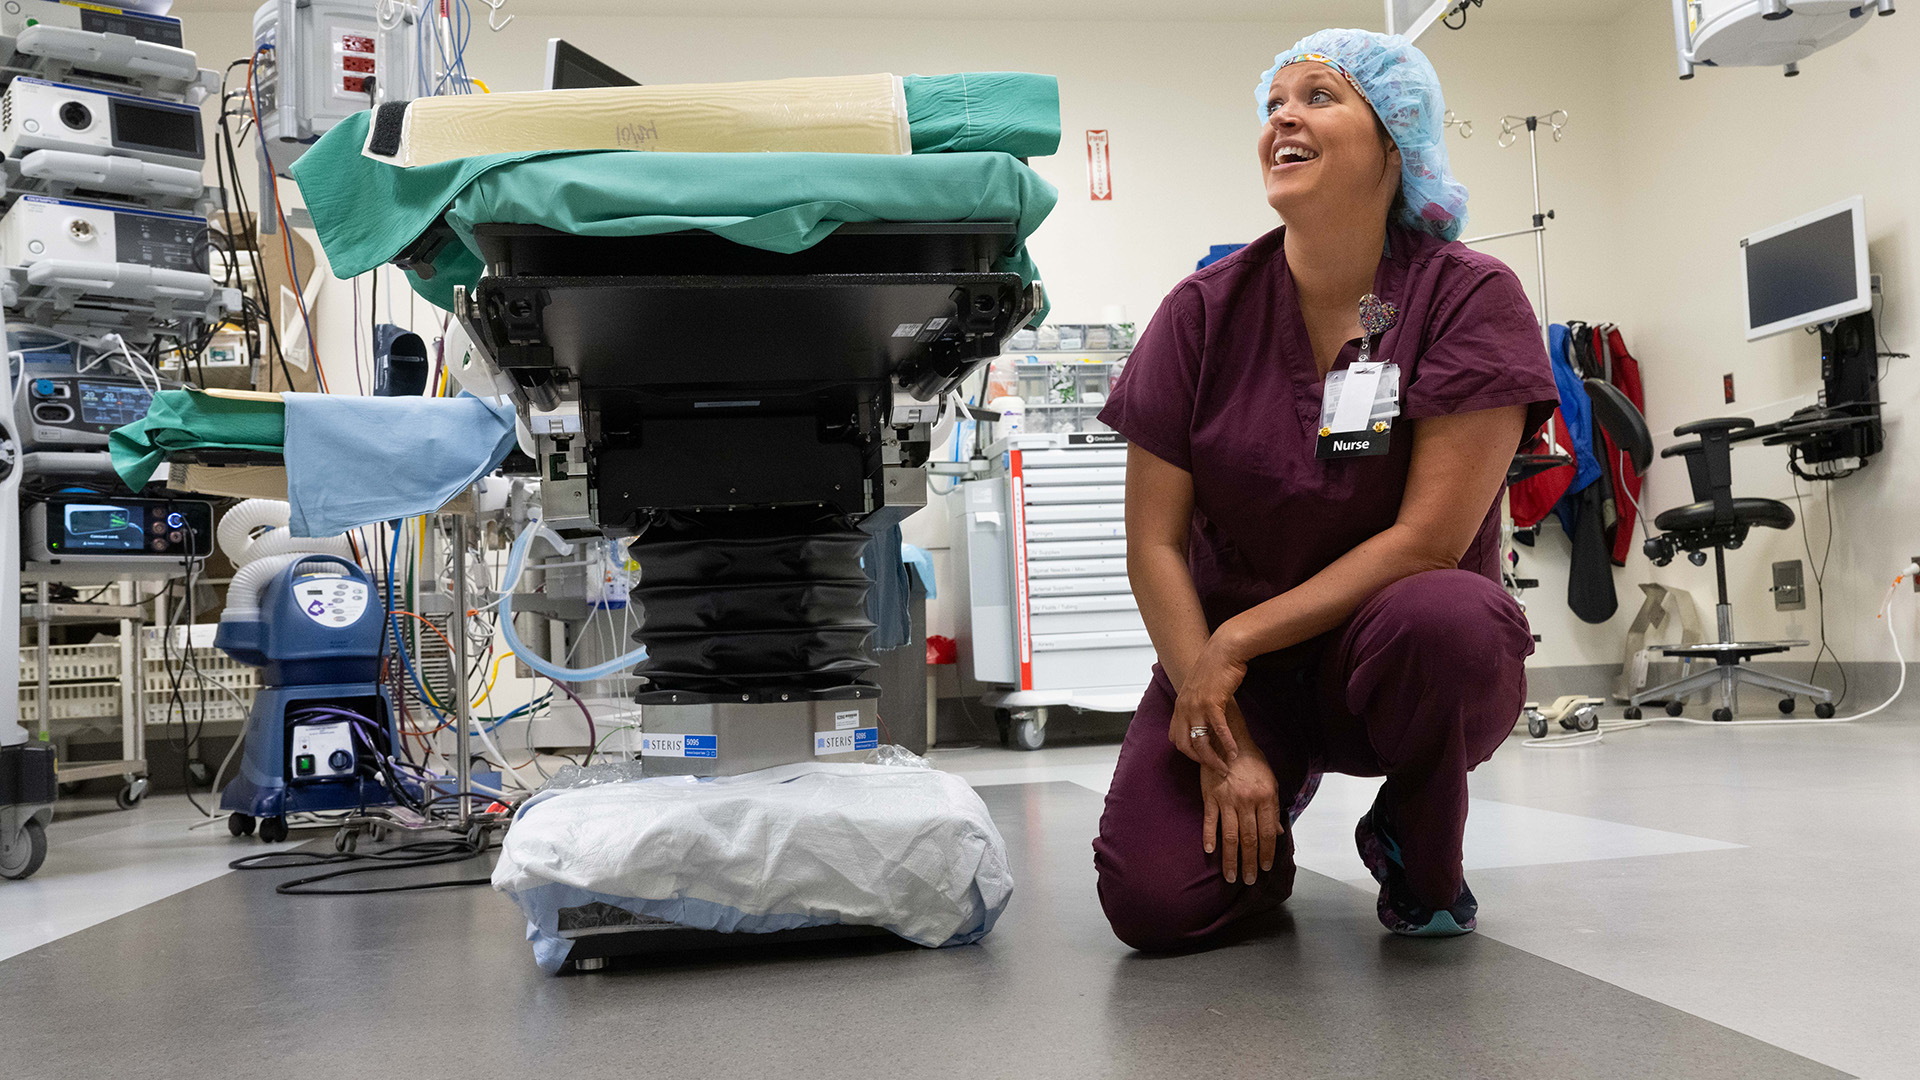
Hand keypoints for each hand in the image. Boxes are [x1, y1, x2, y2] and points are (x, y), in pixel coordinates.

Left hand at [1168, 637, 1249, 773]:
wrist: (1224, 650)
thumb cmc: (1216, 668)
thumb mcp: (1200, 688)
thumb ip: (1199, 705)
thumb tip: (1205, 719)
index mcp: (1180, 705)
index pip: (1175, 737)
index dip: (1187, 751)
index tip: (1202, 758)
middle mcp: (1184, 708)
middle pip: (1185, 745)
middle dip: (1200, 761)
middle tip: (1215, 769)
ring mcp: (1196, 706)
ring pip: (1200, 742)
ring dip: (1214, 758)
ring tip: (1226, 767)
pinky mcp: (1212, 702)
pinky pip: (1218, 730)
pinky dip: (1227, 744)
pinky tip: (1235, 752)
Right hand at [1200, 746, 1281, 884]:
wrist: (1229, 741)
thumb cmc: (1253, 762)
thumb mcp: (1270, 782)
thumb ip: (1273, 808)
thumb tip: (1277, 832)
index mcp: (1265, 798)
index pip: (1267, 833)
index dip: (1267, 853)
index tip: (1265, 868)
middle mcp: (1247, 802)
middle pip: (1249, 839)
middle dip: (1250, 863)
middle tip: (1249, 880)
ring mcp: (1227, 800)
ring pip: (1230, 836)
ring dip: (1230, 859)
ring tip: (1231, 876)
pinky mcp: (1210, 797)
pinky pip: (1210, 821)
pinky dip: (1209, 836)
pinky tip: (1210, 851)